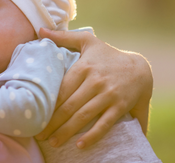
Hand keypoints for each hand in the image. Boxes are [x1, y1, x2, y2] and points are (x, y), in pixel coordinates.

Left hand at [36, 28, 152, 148]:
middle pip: (69, 105)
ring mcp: (108, 95)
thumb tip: (41, 30)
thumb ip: (63, 36)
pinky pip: (105, 124)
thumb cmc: (107, 54)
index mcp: (84, 67)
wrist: (140, 67)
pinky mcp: (120, 107)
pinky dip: (92, 136)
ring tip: (53, 142)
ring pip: (84, 116)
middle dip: (53, 122)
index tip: (35, 114)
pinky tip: (80, 145)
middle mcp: (95, 81)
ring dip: (67, 131)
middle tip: (38, 134)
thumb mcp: (87, 41)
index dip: (48, 103)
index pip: (61, 88)